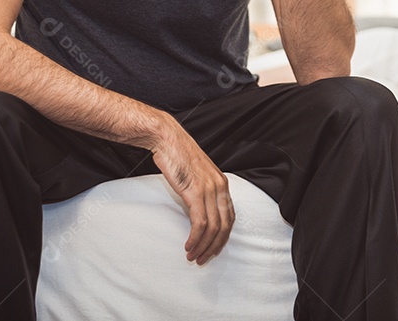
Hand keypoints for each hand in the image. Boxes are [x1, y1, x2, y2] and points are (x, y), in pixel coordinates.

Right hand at [150, 120, 233, 264]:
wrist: (167, 138)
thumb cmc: (178, 155)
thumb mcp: (197, 174)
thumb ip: (202, 190)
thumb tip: (198, 210)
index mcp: (222, 183)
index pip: (230, 217)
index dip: (223, 237)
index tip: (212, 249)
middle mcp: (220, 186)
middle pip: (225, 225)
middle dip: (215, 246)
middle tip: (203, 259)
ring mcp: (209, 189)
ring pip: (214, 227)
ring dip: (203, 246)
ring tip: (193, 256)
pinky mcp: (195, 192)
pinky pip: (200, 222)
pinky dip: (195, 238)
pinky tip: (188, 245)